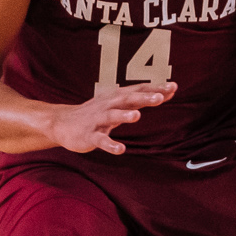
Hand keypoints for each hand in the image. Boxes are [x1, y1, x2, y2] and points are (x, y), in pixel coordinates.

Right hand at [52, 85, 174, 153]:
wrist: (62, 123)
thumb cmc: (96, 112)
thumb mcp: (117, 103)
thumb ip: (139, 99)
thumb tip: (165, 93)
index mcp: (116, 97)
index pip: (138, 90)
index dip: (155, 88)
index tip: (173, 86)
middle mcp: (108, 105)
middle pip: (127, 99)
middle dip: (143, 98)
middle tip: (160, 97)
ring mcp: (98, 120)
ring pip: (112, 116)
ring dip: (124, 116)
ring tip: (137, 116)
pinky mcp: (89, 135)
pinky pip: (101, 140)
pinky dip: (110, 145)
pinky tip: (121, 149)